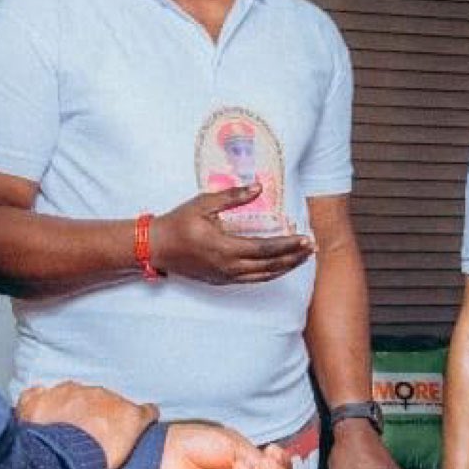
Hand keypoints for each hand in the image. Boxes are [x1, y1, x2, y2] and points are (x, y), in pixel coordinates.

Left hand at [17, 380, 158, 468]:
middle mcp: (91, 392)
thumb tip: (150, 409)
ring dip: (67, 407)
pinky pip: (35, 394)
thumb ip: (142, 418)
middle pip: (95, 398)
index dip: (121, 418)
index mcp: (114, 402)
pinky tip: (37, 416)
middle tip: (87, 434)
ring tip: (62, 429)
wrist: (64, 456)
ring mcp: (62, 393)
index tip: (117, 429)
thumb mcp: (132, 439)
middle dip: (92, 412)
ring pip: (67, 394)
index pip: (125, 405)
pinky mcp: (37, 400)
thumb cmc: (99, 454)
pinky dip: (38, 403)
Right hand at [147, 185, 315, 285]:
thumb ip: (233, 197)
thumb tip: (259, 187)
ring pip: (263, 276)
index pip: (265, 249)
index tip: (305, 239)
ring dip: (285, 267)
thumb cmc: (178, 223)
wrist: (156, 247)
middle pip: (269, 266)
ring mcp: (225, 276)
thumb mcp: (204, 203)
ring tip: (302, 258)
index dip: (287, 245)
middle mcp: (228, 266)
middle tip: (311, 248)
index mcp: (224, 247)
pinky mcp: (222, 280)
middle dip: (293, 257)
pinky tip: (280, 266)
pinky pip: (253, 280)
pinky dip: (270, 273)